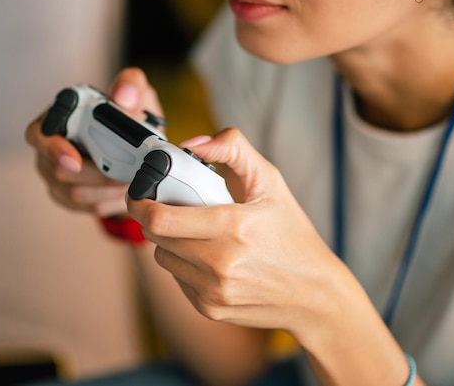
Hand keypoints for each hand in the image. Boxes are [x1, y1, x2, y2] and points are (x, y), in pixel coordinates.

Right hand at [25, 67, 164, 216]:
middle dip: (96, 174)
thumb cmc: (131, 115)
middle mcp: (50, 149)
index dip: (53, 148)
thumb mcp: (137, 93)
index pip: (37, 134)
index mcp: (58, 118)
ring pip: (76, 193)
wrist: (142, 147)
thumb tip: (123, 98)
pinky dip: (112, 200)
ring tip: (131, 180)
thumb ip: (131, 86)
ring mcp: (57, 176)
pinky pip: (89, 206)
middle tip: (124, 173)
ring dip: (107, 189)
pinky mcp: (71, 198)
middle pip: (59, 171)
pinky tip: (127, 190)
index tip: (76, 158)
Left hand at [127, 128, 350, 335]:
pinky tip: (209, 257)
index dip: (140, 202)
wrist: (314, 293)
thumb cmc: (292, 234)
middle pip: (156, 237)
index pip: (160, 218)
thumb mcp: (270, 182)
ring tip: (196, 232)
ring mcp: (213, 291)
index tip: (139, 193)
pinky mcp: (209, 308)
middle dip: (154, 217)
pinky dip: (184, 264)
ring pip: (162, 258)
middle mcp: (220, 264)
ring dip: (169, 241)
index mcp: (234, 227)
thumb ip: (232, 148)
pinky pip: (176, 279)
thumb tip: (191, 144)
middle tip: (165, 206)